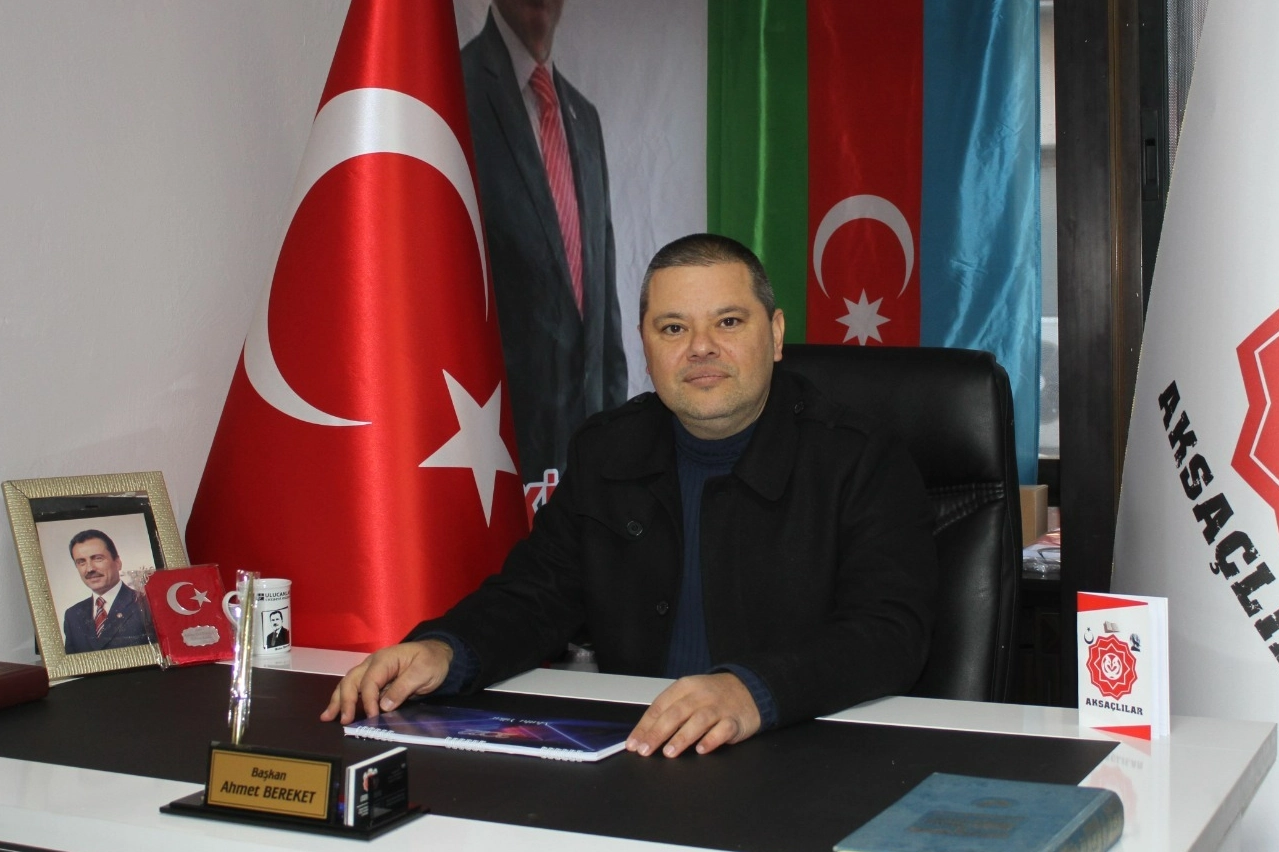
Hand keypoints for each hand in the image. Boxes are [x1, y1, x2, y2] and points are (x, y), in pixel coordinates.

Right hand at [319, 639, 452, 724]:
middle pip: (352, 680)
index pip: (369, 681)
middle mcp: (373, 664)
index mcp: (385, 659)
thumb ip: (403, 688)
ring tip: (327, 717)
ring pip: (348, 684)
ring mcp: (371, 671)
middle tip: (343, 720)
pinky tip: (336, 710)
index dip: (368, 700)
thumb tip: (383, 706)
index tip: (371, 717)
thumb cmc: (432, 661)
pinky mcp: (374, 680)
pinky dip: (344, 699)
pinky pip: (355, 689)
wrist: (439, 654)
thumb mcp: (423, 673)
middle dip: (344, 700)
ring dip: (337, 700)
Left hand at [625, 672, 760, 757]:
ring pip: (698, 720)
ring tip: (669, 752)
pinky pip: (722, 730)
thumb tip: (645, 734)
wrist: (750, 689)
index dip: (645, 726)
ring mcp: (719, 707)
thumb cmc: (714, 696)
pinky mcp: (735, 720)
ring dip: (682, 737)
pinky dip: (711, 740)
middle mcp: (700, 695)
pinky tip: (701, 750)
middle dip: (657, 733)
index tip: (634, 743)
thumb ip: (671, 711)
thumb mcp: (690, 695)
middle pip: (675, 713)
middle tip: (645, 751)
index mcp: (685, 687)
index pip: (659, 706)